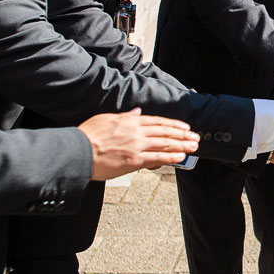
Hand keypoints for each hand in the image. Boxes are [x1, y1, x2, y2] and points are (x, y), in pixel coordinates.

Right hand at [79, 108, 199, 180]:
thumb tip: (137, 112)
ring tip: (193, 147)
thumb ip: (124, 116)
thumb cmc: (88, 135)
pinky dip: (170, 157)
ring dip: (181, 145)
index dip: (173, 124)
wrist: (78, 151)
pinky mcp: (133, 161)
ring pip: (164, 144)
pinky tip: (181, 157)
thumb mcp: (106, 119)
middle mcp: (136, 132)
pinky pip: (156, 158)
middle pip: (165, 132)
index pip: (157, 121)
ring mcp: (136, 146)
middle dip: (182, 135)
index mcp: (130, 121)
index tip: (184, 127)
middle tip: (195, 137)